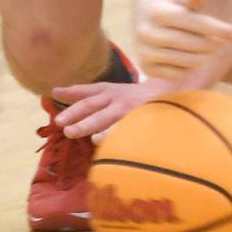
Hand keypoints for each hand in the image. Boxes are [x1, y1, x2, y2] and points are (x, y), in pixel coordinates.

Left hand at [52, 77, 174, 138]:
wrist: (175, 94)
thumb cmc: (139, 97)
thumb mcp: (117, 91)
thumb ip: (91, 94)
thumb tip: (59, 92)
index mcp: (113, 90)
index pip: (90, 91)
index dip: (73, 92)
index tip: (56, 93)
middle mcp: (119, 99)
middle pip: (92, 105)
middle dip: (75, 113)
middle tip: (61, 123)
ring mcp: (128, 110)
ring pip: (103, 117)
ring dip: (86, 125)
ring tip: (71, 133)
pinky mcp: (137, 120)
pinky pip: (121, 128)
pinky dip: (109, 134)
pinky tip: (98, 141)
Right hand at [134, 0, 231, 79]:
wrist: (145, 19)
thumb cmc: (172, 6)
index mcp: (157, 12)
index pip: (196, 23)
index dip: (218, 29)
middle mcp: (147, 33)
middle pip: (195, 45)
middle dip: (213, 44)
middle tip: (220, 42)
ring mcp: (145, 52)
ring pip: (189, 61)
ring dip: (204, 56)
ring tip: (206, 48)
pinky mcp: (146, 68)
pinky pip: (179, 74)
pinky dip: (189, 67)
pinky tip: (187, 56)